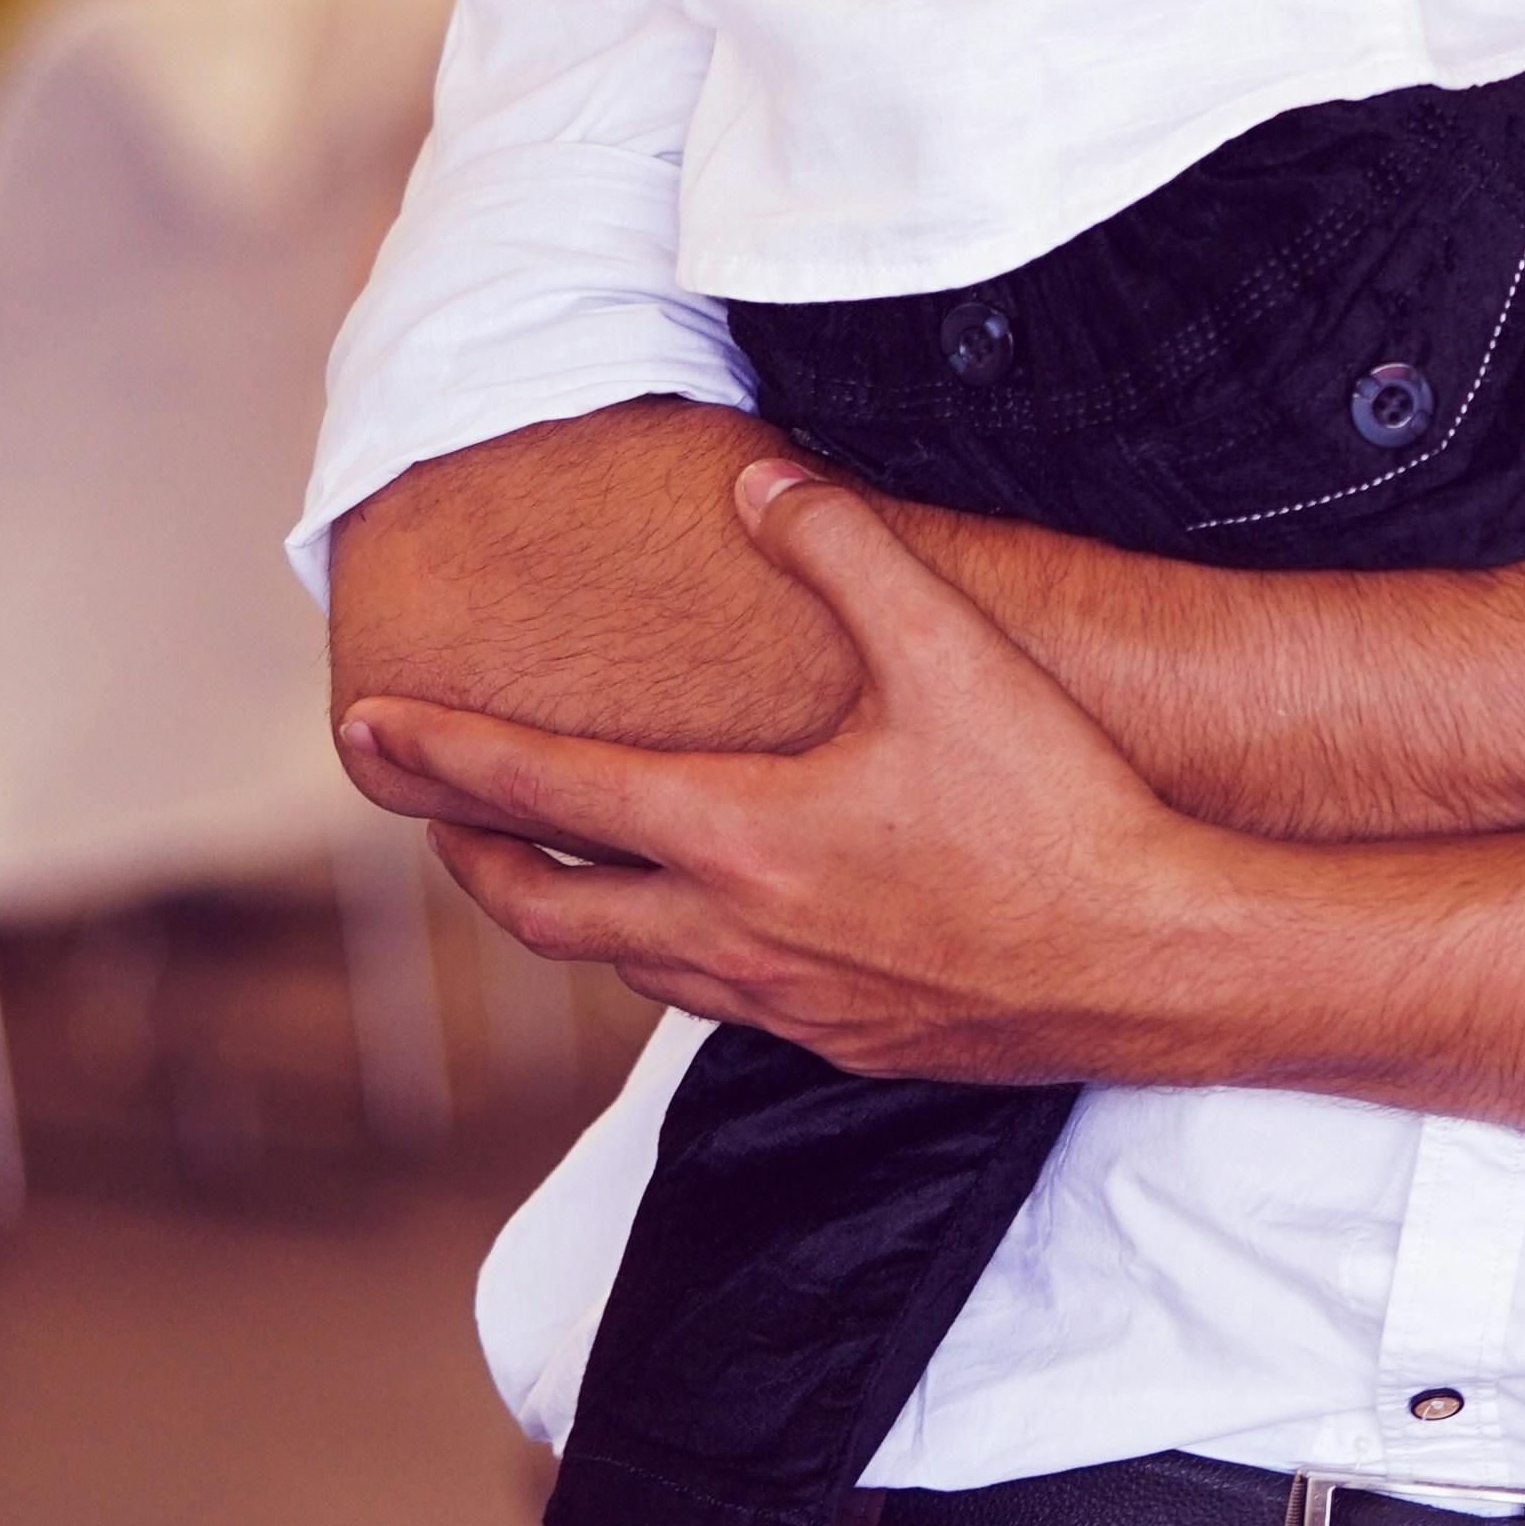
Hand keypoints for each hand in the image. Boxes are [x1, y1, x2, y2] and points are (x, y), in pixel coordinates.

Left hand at [338, 469, 1250, 1078]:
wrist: (1156, 963)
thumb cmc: (1058, 811)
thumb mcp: (953, 652)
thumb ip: (846, 549)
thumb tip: (760, 482)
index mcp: (738, 837)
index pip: (544, 795)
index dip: (444, 755)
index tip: (368, 731)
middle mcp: (735, 935)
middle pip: (547, 913)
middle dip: (471, 854)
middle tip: (429, 809)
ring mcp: (786, 1002)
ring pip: (625, 970)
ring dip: (566, 916)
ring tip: (551, 869)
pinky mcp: (845, 1043)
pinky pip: (712, 1004)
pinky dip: (666, 960)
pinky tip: (703, 931)